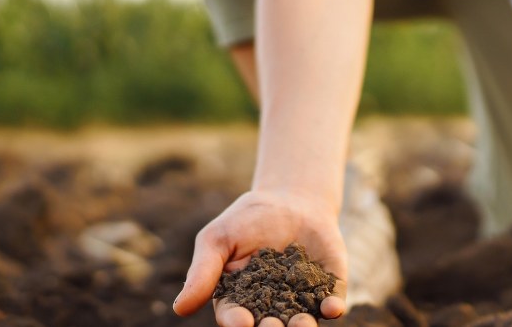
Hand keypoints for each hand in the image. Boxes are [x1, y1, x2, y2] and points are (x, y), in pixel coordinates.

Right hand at [173, 188, 347, 326]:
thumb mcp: (218, 239)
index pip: (235, 316)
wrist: (290, 199)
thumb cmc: (246, 219)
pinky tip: (332, 308)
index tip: (242, 322)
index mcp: (239, 300)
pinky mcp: (328, 289)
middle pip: (269, 325)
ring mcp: (301, 300)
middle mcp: (270, 307)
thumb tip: (179, 308)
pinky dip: (332, 308)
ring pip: (301, 322)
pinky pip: (330, 304)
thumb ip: (202, 273)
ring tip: (302, 326)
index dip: (237, 322)